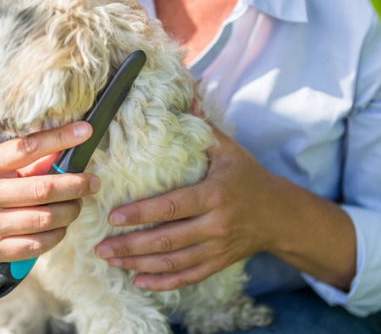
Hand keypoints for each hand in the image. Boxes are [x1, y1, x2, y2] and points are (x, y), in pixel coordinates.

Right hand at [0, 122, 100, 281]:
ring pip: (46, 219)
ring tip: (77, 204)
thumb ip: (27, 162)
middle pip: (43, 189)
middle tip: (93, 182)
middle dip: (77, 185)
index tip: (86, 131)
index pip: (27, 147)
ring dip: (71, 211)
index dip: (60, 137)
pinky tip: (61, 226)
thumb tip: (68, 149)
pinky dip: (58, 234)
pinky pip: (38, 244)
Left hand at [95, 121, 356, 291]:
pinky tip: (139, 281)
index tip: (112, 218)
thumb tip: (184, 98)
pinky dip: (163, 283)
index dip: (141, 214)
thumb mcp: (229, 150)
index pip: (172, 207)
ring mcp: (217, 248)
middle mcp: (216, 225)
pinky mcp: (219, 263)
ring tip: (111, 262)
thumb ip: (203, 129)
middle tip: (100, 248)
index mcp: (214, 194)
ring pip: (173, 262)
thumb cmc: (248, 178)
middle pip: (167, 240)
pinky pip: (188, 277)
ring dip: (139, 265)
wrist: (280, 215)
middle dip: (130, 246)